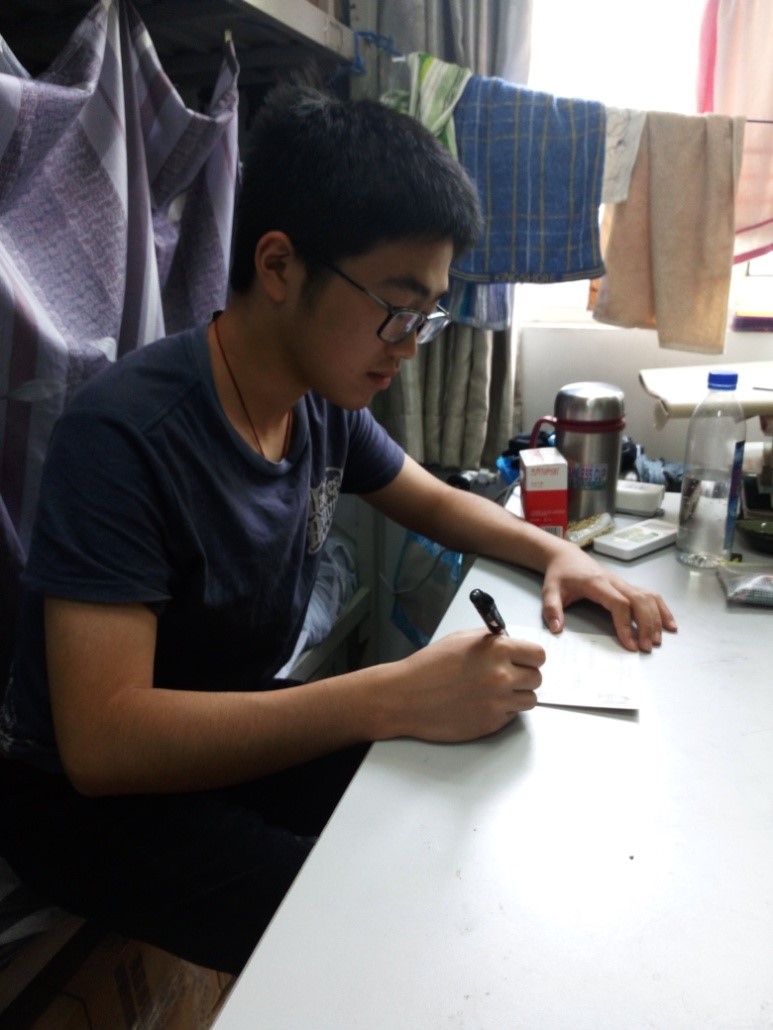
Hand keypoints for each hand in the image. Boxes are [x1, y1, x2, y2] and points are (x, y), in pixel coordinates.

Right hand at [387, 629, 544, 742]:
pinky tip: (482, 704)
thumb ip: (492, 640)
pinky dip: (502, 710)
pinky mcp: (492, 723)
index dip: (530, 657)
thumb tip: (512, 644)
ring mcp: (498, 702)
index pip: (538, 655)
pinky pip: (512, 716)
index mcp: (497, 650)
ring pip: (529, 700)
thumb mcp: (461, 639)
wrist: (406, 696)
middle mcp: (502, 676)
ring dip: (517, 695)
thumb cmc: (429, 666)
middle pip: (537, 678)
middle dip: (524, 675)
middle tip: (507, 675)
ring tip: (495, 691)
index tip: (524, 659)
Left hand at [541, 544, 676, 651]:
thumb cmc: (560, 574)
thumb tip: (557, 629)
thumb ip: (552, 609)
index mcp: (597, 583)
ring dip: (657, 618)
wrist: (567, 556)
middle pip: (639, 600)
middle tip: (647, 647)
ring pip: (648, 597)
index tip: (630, 644)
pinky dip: (662, 609)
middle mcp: (615, 581)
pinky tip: (669, 625)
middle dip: (647, 624)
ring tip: (658, 640)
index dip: (626, 624)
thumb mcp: (550, 590)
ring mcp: (623, 583)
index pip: (618, 603)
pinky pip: (650, 595)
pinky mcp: (628, 586)